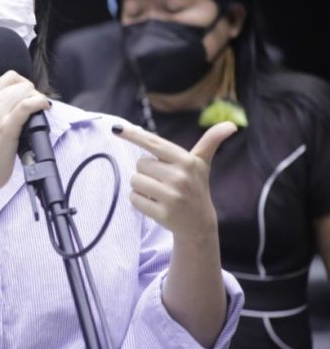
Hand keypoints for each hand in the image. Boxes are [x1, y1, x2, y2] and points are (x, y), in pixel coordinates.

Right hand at [0, 70, 49, 195]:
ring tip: (39, 112)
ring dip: (38, 99)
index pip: (10, 76)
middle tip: (37, 109)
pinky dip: (40, 103)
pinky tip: (44, 108)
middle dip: (34, 94)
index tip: (30, 98)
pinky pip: (27, 105)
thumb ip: (3, 106)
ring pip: (26, 92)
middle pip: (21, 83)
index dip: (25, 85)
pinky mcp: (6, 126)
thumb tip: (29, 98)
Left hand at [112, 121, 236, 240]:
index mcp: (186, 160)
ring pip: (134, 181)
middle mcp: (180, 177)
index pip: (153, 143)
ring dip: (141, 187)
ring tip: (159, 193)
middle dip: (147, 172)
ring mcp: (172, 196)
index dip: (133, 135)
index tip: (116, 128)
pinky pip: (134, 199)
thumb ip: (211, 141)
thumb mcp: (202, 163)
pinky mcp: (163, 213)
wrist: (199, 223)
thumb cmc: (195, 186)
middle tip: (163, 181)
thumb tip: (232, 125)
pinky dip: (139, 201)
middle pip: (140, 164)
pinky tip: (155, 204)